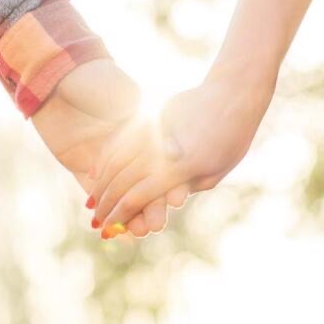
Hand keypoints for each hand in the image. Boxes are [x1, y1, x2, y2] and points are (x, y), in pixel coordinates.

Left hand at [31, 59, 188, 236]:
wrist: (55, 79)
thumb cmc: (90, 79)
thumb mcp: (117, 90)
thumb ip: (134, 108)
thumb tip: (157, 129)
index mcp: (141, 130)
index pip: (159, 162)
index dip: (169, 180)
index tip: (177, 198)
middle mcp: (127, 148)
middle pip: (144, 182)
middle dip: (152, 205)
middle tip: (157, 224)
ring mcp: (106, 160)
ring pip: (123, 192)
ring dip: (132, 214)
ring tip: (139, 232)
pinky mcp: (84, 168)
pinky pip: (97, 193)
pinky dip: (108, 211)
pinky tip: (116, 230)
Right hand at [90, 60, 275, 235]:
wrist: (232, 94)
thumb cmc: (232, 137)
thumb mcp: (214, 172)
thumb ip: (185, 186)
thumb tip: (165, 199)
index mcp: (179, 169)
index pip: (137, 197)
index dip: (119, 215)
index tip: (107, 228)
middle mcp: (160, 150)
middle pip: (121, 182)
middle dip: (105, 205)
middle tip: (93, 221)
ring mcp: (152, 132)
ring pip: (115, 161)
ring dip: (100, 185)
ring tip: (90, 201)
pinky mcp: (150, 118)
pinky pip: (120, 140)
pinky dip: (106, 158)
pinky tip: (96, 171)